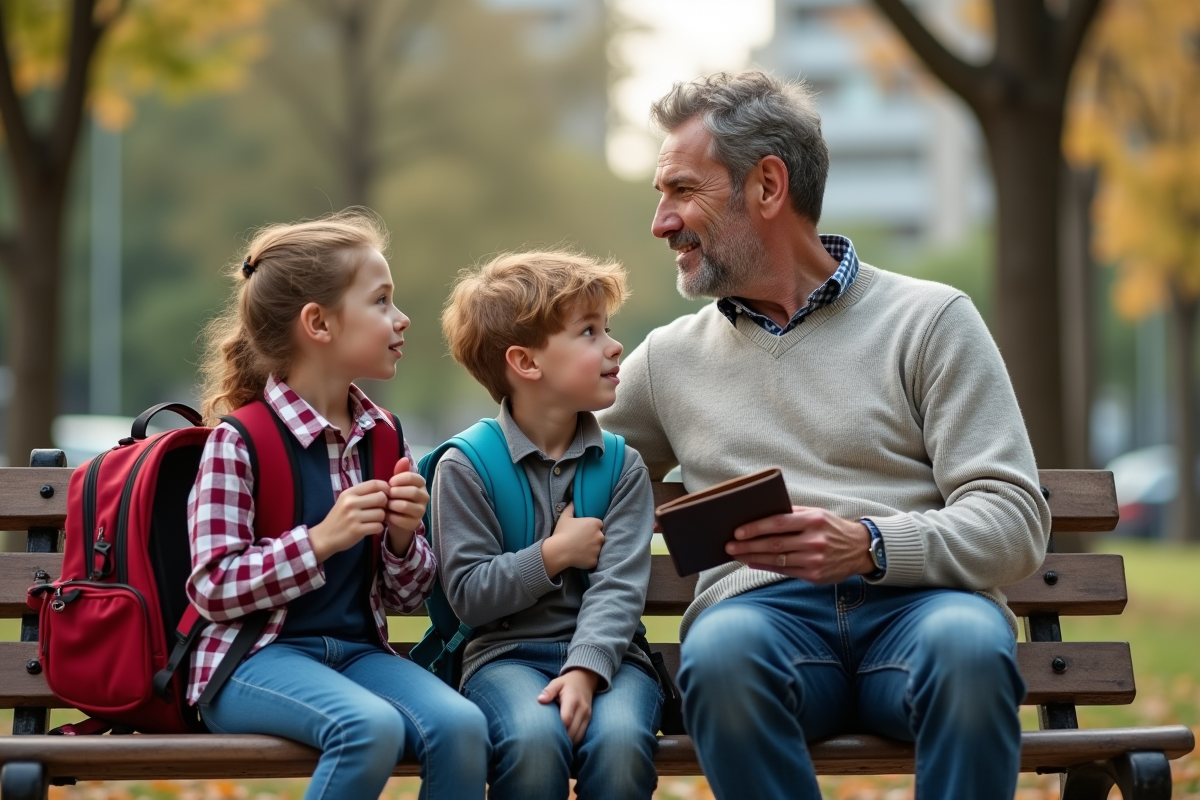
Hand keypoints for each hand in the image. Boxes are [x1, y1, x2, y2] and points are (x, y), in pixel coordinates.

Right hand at [308, 480, 389, 562]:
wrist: (325, 537)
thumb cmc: (339, 517)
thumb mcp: (346, 501)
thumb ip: (363, 494)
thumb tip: (386, 489)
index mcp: (349, 493)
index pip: (374, 484)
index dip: (385, 488)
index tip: (387, 494)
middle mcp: (351, 503)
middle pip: (381, 498)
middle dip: (384, 505)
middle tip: (378, 510)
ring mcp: (353, 517)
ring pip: (381, 514)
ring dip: (381, 519)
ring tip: (373, 521)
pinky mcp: (357, 530)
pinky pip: (378, 527)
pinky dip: (378, 529)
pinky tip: (372, 529)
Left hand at [385, 457, 428, 554]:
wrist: (398, 519)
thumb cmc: (397, 497)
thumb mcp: (398, 483)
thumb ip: (400, 471)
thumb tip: (404, 459)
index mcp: (421, 483)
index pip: (412, 477)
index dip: (398, 479)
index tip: (389, 483)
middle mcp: (425, 496)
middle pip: (411, 491)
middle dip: (394, 493)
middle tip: (386, 495)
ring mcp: (421, 511)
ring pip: (405, 506)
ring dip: (391, 505)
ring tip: (385, 505)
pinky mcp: (415, 523)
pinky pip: (401, 519)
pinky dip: (390, 516)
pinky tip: (386, 514)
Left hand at [538, 668, 599, 743]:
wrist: (585, 680)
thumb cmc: (566, 683)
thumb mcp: (556, 683)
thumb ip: (548, 691)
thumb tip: (540, 700)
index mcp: (572, 699)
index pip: (566, 719)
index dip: (557, 728)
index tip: (546, 731)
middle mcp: (582, 709)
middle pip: (572, 730)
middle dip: (561, 738)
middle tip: (548, 741)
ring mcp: (587, 715)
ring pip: (578, 736)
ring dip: (567, 741)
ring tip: (555, 743)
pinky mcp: (589, 720)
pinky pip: (582, 735)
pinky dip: (573, 740)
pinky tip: (564, 741)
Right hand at [540, 502, 603, 576]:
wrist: (558, 551)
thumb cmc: (562, 533)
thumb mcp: (565, 517)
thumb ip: (571, 507)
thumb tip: (573, 501)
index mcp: (595, 523)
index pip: (598, 525)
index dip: (591, 529)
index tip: (583, 532)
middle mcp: (600, 535)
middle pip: (600, 536)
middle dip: (593, 539)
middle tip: (581, 541)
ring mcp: (598, 549)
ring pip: (598, 549)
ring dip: (592, 549)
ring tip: (580, 550)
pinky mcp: (595, 560)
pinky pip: (594, 559)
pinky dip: (589, 559)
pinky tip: (580, 558)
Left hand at [724, 506, 873, 583]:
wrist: (860, 549)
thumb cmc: (831, 528)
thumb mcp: (816, 514)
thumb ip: (792, 513)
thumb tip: (761, 514)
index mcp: (814, 520)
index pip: (778, 523)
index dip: (756, 527)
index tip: (738, 531)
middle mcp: (814, 540)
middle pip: (774, 543)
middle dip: (748, 545)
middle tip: (729, 545)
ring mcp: (814, 560)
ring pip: (777, 559)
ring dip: (753, 557)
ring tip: (736, 554)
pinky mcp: (815, 575)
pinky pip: (785, 570)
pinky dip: (766, 566)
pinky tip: (752, 563)